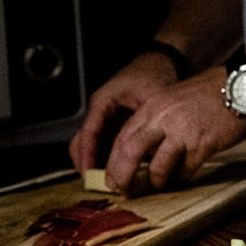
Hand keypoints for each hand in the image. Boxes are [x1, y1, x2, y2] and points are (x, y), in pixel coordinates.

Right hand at [69, 53, 179, 172]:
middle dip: (87, 163)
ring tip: (108, 181)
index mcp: (103, 101)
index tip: (89, 173)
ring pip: (92, 144)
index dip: (88, 155)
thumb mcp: (153, 95)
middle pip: (83, 141)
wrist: (163, 61)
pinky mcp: (116, 122)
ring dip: (97, 162)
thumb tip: (151, 149)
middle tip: (97, 183)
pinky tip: (121, 170)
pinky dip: (109, 156)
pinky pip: (106, 143)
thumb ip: (149, 121)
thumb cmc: (154, 73)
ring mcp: (107, 117)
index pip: (89, 132)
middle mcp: (101, 110)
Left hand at [101, 68, 245, 191]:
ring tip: (160, 185)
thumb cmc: (214, 91)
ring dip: (157, 181)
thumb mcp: (176, 98)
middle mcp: (163, 118)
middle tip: (122, 190)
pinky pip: (185, 170)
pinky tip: (184, 177)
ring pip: (158, 167)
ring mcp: (183, 132)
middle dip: (122, 176)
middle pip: (130, 152)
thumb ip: (160, 118)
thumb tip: (147, 145)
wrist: (242, 86)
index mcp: (154, 106)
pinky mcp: (203, 144)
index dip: (114, 160)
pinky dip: (182, 178)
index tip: (113, 175)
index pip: (123, 137)